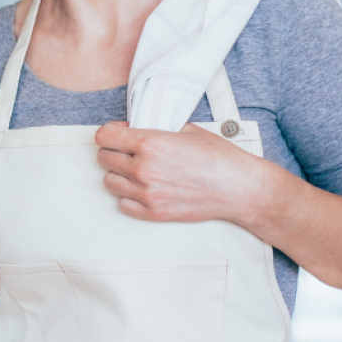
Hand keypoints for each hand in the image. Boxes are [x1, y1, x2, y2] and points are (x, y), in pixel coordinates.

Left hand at [95, 121, 268, 224]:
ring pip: (109, 182)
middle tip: (128, 150)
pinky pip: (122, 204)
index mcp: (149, 143)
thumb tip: (135, 129)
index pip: (103, 136)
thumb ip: (155, 129)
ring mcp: (147, 193)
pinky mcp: (154, 213)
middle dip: (113, 151)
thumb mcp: (185, 129)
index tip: (118, 133)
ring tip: (136, 169)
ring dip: (118, 173)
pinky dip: (128, 196)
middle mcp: (143, 169)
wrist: (238, 188)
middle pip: (104, 158)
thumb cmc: (217, 157)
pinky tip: (142, 188)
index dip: (110, 132)